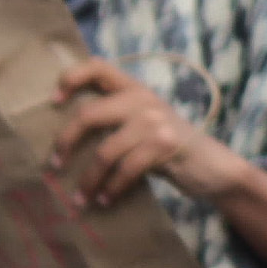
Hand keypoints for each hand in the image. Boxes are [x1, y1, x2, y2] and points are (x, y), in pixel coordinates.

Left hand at [50, 58, 243, 210]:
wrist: (212, 166)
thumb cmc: (168, 149)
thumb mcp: (143, 124)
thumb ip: (115, 118)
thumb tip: (63, 138)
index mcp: (134, 89)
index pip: (97, 67)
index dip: (71, 79)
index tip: (54, 103)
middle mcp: (144, 99)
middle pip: (89, 115)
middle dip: (66, 143)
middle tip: (55, 165)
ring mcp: (156, 121)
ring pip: (105, 151)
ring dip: (89, 179)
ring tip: (81, 198)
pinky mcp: (166, 145)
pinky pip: (126, 169)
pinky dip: (112, 188)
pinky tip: (106, 200)